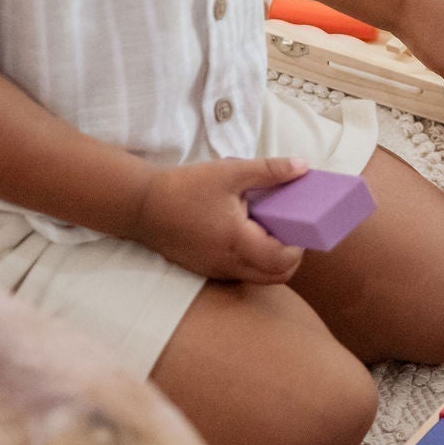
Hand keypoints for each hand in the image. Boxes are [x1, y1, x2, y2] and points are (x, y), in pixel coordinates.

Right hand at [127, 156, 308, 283]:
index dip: (299, 247)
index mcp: (237, 241)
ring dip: (273, 261)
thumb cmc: (184, 188)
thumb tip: (303, 166)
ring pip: (259, 278)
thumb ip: (269, 170)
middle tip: (293, 232)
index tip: (301, 227)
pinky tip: (250, 236)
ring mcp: (217, 270)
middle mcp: (228, 263)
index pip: (282, 260)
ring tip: (272, 232)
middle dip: (292, 258)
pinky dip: (254, 262)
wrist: (141, 206)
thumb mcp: (230, 172)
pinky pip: (241, 274)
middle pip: (277, 277)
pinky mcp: (207, 270)